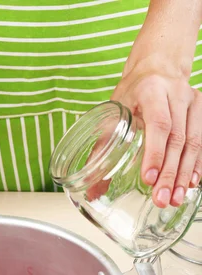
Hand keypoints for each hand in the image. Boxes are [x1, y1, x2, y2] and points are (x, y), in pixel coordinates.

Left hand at [112, 57, 201, 207]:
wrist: (158, 67)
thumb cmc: (133, 92)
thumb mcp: (113, 113)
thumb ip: (102, 150)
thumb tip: (93, 191)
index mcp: (152, 91)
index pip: (159, 124)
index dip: (155, 153)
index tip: (149, 179)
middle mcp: (176, 94)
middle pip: (177, 139)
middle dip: (169, 173)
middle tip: (161, 199)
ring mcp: (193, 102)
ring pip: (193, 143)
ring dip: (183, 174)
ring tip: (174, 199)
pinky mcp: (201, 111)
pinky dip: (196, 165)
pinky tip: (189, 184)